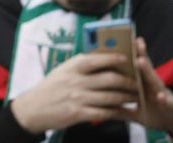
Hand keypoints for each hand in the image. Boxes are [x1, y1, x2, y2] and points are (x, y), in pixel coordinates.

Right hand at [9, 52, 137, 132]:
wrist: (34, 108)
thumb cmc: (51, 87)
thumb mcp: (63, 70)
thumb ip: (81, 65)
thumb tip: (104, 59)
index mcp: (72, 67)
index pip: (97, 59)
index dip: (114, 59)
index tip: (127, 59)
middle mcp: (76, 81)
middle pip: (109, 79)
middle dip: (128, 82)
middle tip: (138, 83)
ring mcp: (78, 98)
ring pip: (110, 97)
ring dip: (126, 98)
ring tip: (135, 97)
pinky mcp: (78, 114)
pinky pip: (103, 113)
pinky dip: (116, 112)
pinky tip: (124, 112)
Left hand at [119, 37, 172, 136]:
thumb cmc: (157, 113)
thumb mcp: (136, 112)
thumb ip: (121, 109)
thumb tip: (103, 108)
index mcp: (143, 86)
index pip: (134, 69)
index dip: (127, 57)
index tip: (117, 43)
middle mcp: (153, 86)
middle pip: (144, 69)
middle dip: (139, 55)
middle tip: (132, 41)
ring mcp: (163, 94)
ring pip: (155, 81)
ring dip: (148, 71)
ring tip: (140, 61)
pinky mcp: (172, 106)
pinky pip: (168, 102)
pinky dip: (164, 100)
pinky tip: (160, 96)